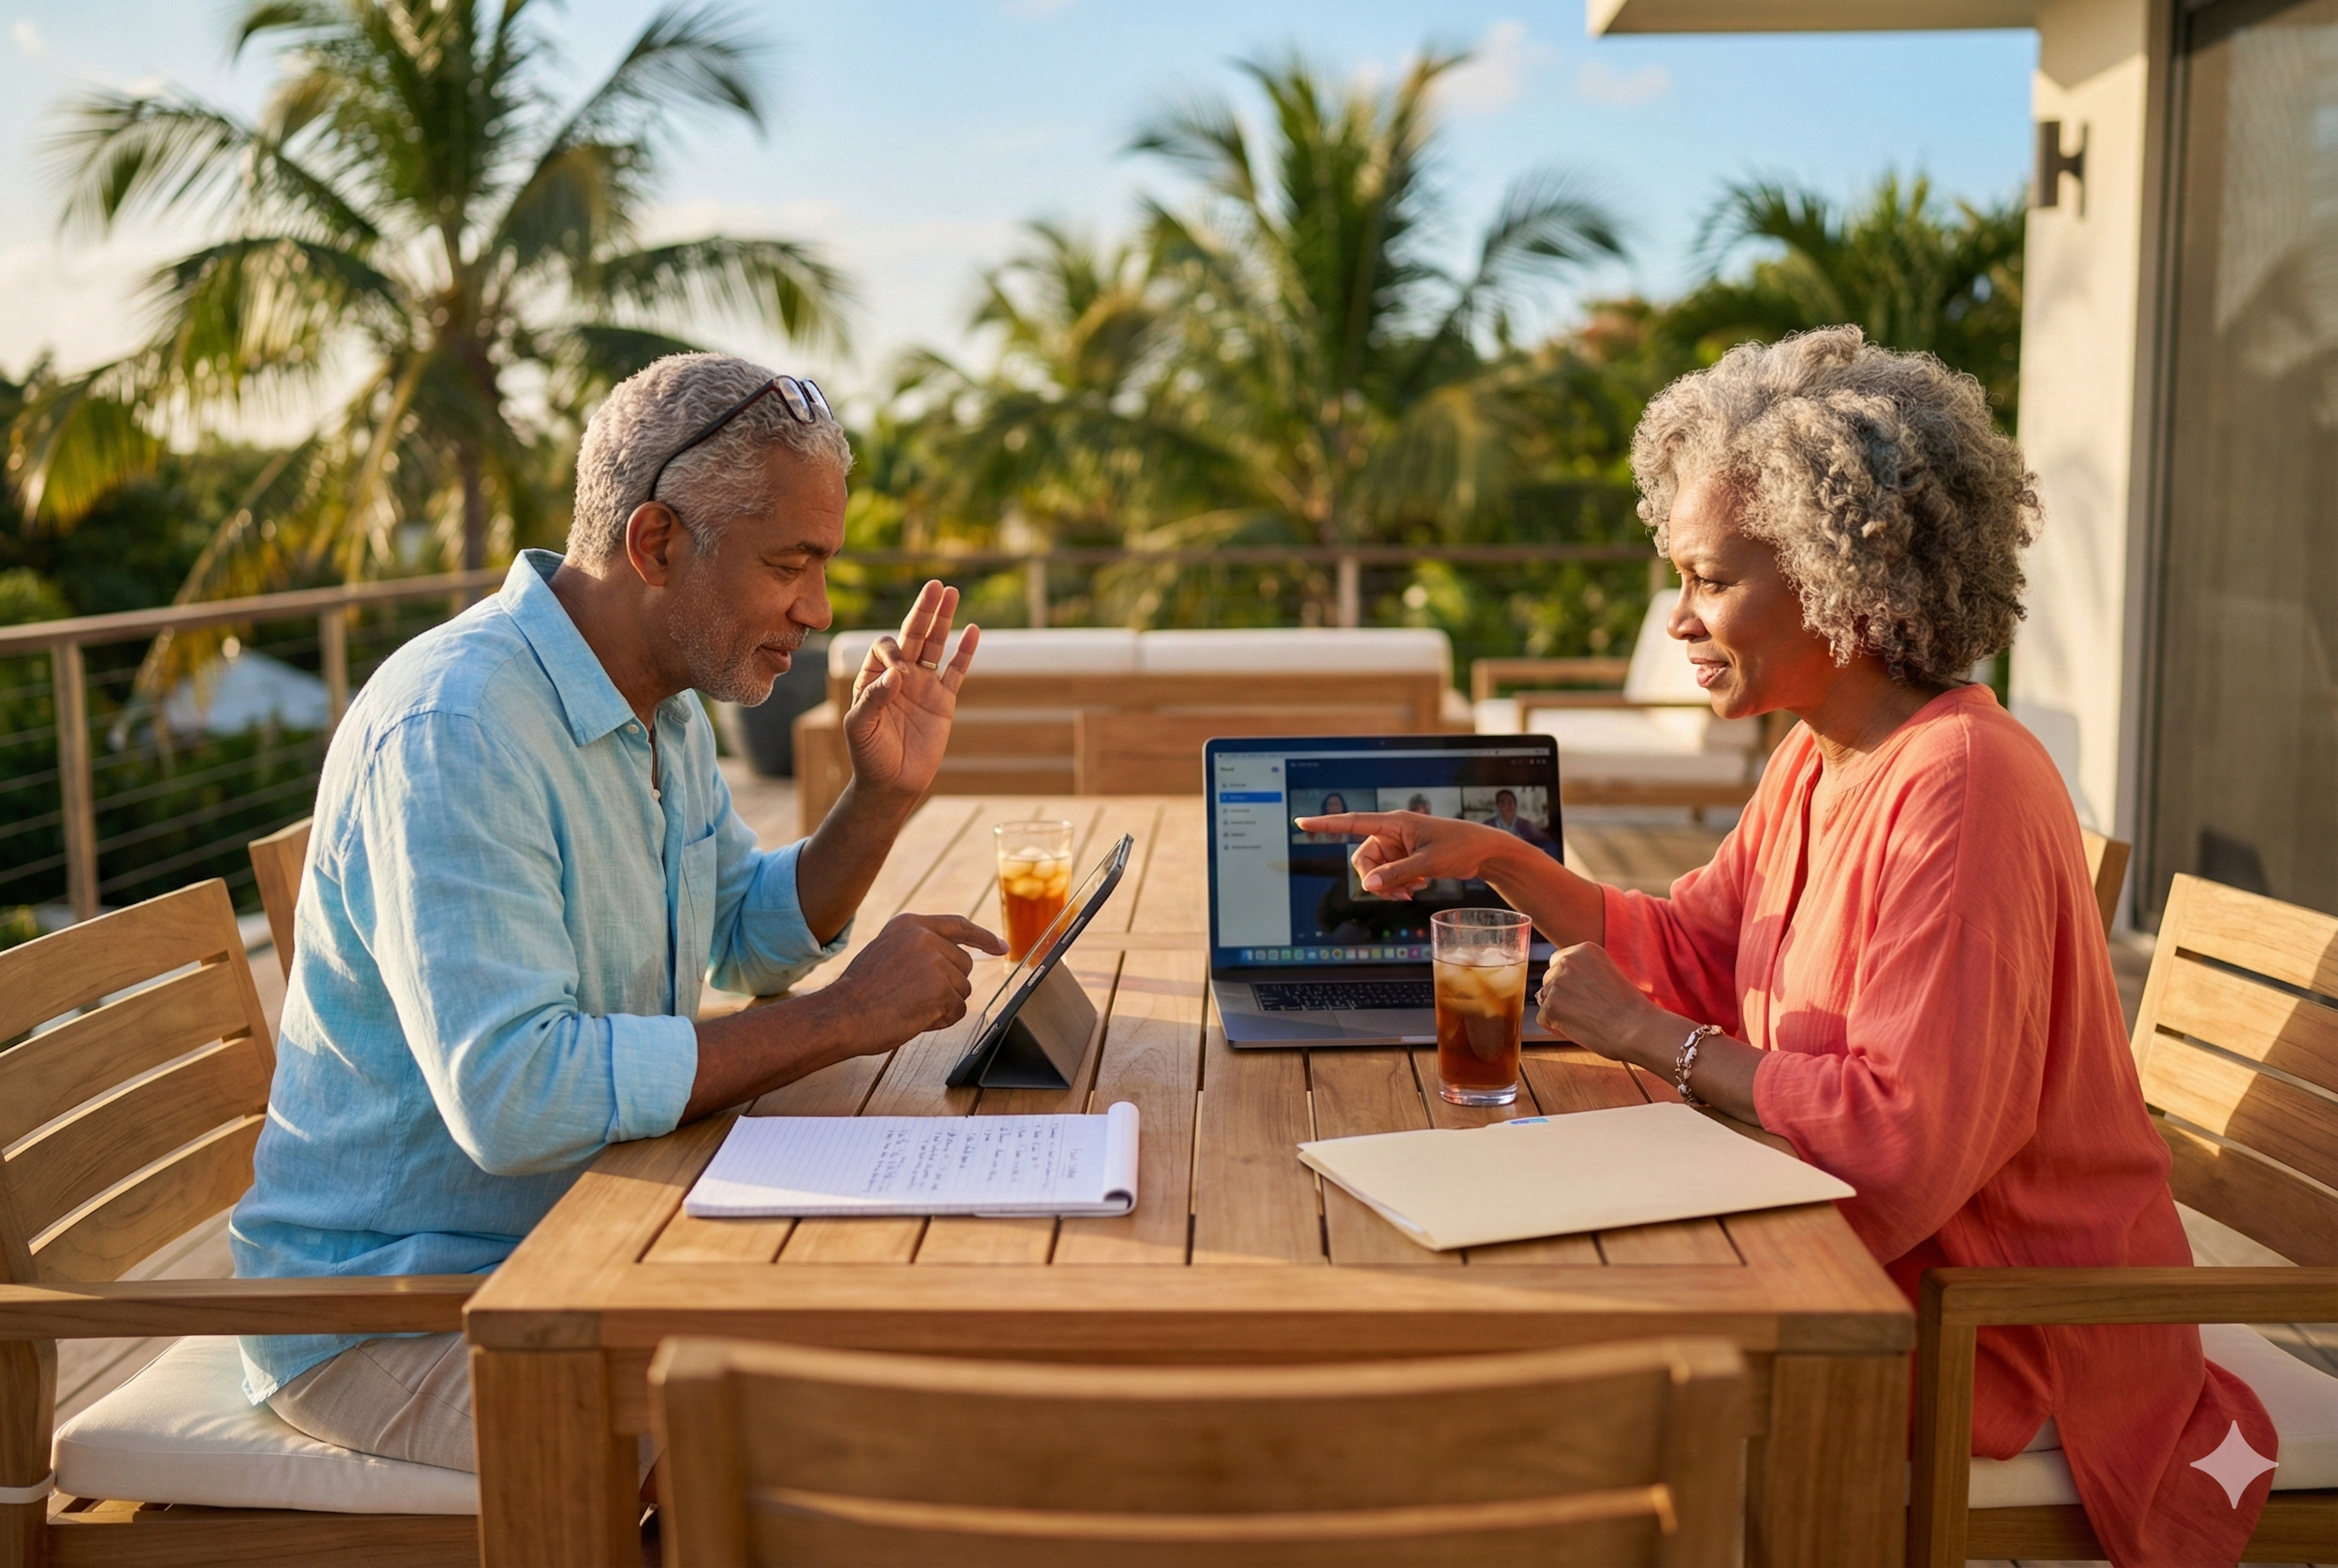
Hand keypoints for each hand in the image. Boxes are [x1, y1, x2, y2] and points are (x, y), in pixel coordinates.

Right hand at [829, 913, 1006, 1049]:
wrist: (843, 1014)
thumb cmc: (860, 992)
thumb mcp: (887, 952)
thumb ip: (918, 950)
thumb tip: (955, 961)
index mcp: (911, 925)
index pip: (959, 926)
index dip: (983, 938)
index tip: (1000, 946)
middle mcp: (926, 938)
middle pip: (963, 965)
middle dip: (948, 985)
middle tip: (913, 997)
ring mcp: (936, 963)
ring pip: (962, 990)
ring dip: (942, 1004)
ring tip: (908, 1006)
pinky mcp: (942, 990)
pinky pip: (957, 1010)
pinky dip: (941, 1020)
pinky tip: (915, 1017)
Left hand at [844, 581, 978, 802]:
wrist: (892, 784)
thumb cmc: (868, 756)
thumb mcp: (860, 727)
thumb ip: (874, 698)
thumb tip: (898, 673)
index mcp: (874, 677)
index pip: (886, 648)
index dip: (893, 652)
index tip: (899, 675)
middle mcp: (899, 676)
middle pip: (912, 635)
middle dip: (923, 611)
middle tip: (935, 586)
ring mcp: (923, 686)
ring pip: (935, 646)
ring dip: (943, 621)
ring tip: (952, 593)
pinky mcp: (943, 700)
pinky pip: (955, 671)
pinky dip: (965, 652)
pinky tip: (973, 630)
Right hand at [1293, 810, 1517, 899]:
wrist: (1485, 852)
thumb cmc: (1460, 847)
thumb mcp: (1428, 864)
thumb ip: (1396, 874)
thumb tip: (1368, 886)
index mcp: (1394, 823)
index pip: (1352, 822)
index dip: (1326, 824)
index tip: (1302, 822)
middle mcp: (1392, 832)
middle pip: (1364, 859)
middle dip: (1376, 880)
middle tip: (1399, 895)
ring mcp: (1399, 845)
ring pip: (1376, 871)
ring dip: (1389, 886)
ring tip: (1412, 893)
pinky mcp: (1406, 857)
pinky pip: (1389, 874)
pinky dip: (1398, 885)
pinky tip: (1418, 888)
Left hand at [1536, 941, 1671, 1063]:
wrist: (1638, 1028)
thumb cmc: (1629, 1008)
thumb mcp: (1607, 974)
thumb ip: (1583, 972)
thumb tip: (1559, 983)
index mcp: (1584, 949)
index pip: (1559, 962)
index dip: (1570, 982)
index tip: (1587, 995)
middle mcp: (1568, 961)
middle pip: (1549, 980)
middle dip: (1562, 996)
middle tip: (1588, 1010)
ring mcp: (1557, 983)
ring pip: (1545, 999)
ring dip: (1560, 1011)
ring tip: (1587, 1019)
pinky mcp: (1550, 1006)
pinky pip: (1544, 1019)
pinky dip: (1557, 1028)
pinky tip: (1580, 1028)